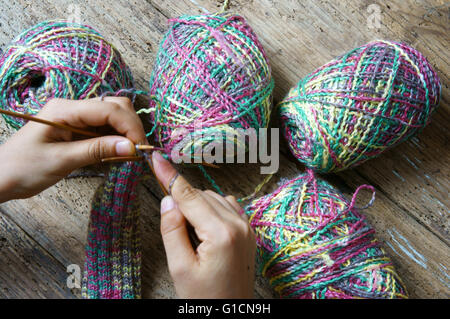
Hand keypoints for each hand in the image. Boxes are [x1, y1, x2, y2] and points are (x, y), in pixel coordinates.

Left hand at [0, 97, 146, 201]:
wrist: (1, 177)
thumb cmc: (23, 168)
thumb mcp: (61, 160)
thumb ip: (96, 150)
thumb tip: (130, 147)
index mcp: (65, 109)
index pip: (108, 108)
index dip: (129, 126)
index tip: (140, 147)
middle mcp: (73, 109)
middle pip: (114, 106)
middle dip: (130, 126)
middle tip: (137, 151)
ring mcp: (76, 119)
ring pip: (112, 118)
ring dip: (125, 134)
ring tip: (129, 155)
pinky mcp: (78, 131)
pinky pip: (104, 130)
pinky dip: (115, 141)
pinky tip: (117, 155)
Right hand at [152, 151, 255, 297]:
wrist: (231, 313)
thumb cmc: (205, 297)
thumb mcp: (180, 267)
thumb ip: (172, 230)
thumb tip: (168, 200)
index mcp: (221, 233)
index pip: (189, 195)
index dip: (170, 175)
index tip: (156, 157)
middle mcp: (238, 224)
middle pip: (201, 196)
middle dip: (183, 203)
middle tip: (175, 229)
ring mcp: (247, 227)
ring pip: (213, 198)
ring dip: (197, 207)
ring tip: (192, 238)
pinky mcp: (249, 231)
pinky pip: (227, 206)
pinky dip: (212, 209)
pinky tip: (206, 228)